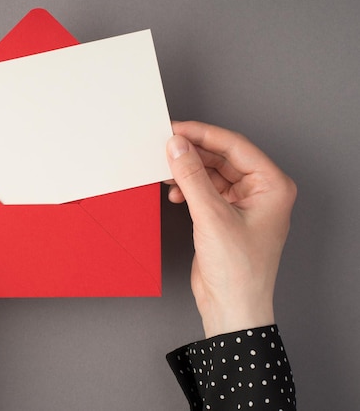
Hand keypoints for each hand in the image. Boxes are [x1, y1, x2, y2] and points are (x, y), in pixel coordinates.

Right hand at [165, 122, 295, 337]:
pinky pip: (205, 191)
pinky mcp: (225, 216)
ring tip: (166, 173)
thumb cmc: (238, 271)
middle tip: (165, 148)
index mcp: (272, 186)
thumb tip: (177, 146)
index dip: (203, 135)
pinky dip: (188, 189)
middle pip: (222, 158)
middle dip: (192, 154)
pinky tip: (175, 193)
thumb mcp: (211, 217)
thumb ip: (192, 177)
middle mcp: (260, 191)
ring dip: (188, 172)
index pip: (235, 146)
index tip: (176, 129)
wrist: (231, 308)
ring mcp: (242, 204)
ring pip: (211, 174)